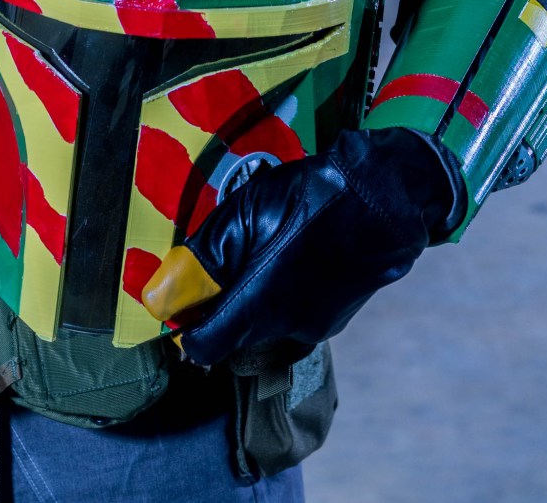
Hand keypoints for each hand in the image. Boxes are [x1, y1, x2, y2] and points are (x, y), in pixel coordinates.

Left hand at [142, 128, 462, 366]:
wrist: (385, 198)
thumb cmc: (312, 198)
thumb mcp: (247, 211)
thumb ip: (203, 259)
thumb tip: (161, 297)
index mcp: (257, 307)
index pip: (202, 348)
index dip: (185, 327)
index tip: (183, 301)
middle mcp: (284, 330)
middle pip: (231, 341)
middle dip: (220, 312)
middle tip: (224, 267)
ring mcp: (312, 329)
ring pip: (262, 331)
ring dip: (252, 307)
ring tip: (262, 256)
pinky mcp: (333, 320)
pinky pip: (291, 322)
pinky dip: (281, 302)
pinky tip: (291, 261)